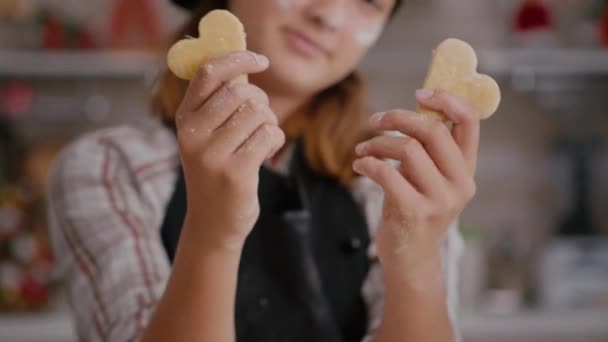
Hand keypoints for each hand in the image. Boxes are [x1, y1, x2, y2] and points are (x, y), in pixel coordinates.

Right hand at [176, 51, 284, 250]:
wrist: (213, 224)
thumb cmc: (217, 173)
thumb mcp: (207, 137)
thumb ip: (220, 104)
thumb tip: (245, 62)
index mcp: (185, 120)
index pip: (209, 73)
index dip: (238, 58)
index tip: (261, 60)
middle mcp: (193, 135)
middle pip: (242, 92)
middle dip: (261, 103)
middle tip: (260, 122)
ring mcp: (212, 155)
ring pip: (259, 113)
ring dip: (270, 123)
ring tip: (261, 141)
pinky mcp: (235, 172)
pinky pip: (269, 134)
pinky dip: (275, 140)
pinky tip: (265, 155)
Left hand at [353, 89, 478, 276]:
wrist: (411, 257)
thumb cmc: (415, 209)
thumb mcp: (428, 178)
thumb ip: (427, 150)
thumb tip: (409, 109)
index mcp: (467, 169)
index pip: (470, 122)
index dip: (447, 99)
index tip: (420, 92)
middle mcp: (460, 183)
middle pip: (432, 130)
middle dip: (397, 118)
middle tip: (375, 120)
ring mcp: (440, 200)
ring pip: (406, 148)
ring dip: (376, 143)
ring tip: (362, 149)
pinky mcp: (415, 212)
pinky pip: (387, 173)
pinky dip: (367, 163)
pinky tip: (359, 164)